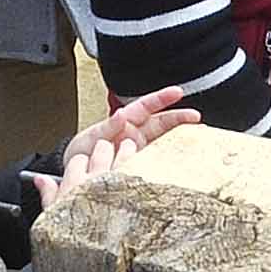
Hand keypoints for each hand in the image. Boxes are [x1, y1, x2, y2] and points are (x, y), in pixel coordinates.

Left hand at [28, 88, 199, 209]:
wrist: (74, 178)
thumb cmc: (80, 154)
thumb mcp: (90, 139)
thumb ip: (107, 128)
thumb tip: (121, 115)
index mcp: (123, 124)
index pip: (145, 107)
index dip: (161, 99)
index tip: (176, 92)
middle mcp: (134, 137)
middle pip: (161, 124)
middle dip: (179, 118)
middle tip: (196, 118)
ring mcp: (139, 153)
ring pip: (163, 142)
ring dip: (179, 139)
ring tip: (196, 139)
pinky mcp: (140, 168)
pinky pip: (157, 162)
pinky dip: (170, 161)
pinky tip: (183, 162)